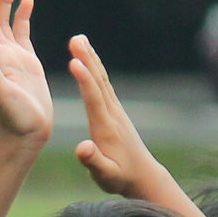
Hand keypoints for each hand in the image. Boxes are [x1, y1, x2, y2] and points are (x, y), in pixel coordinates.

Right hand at [69, 35, 158, 197]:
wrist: (143, 175)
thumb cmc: (120, 178)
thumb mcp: (105, 176)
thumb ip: (93, 161)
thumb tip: (82, 148)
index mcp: (105, 128)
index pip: (94, 99)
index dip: (84, 80)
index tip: (75, 62)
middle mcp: (112, 114)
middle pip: (98, 82)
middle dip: (87, 59)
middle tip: (75, 39)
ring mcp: (115, 111)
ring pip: (102, 80)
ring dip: (90, 59)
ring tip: (79, 40)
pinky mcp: (115, 111)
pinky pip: (103, 85)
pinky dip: (95, 69)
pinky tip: (89, 60)